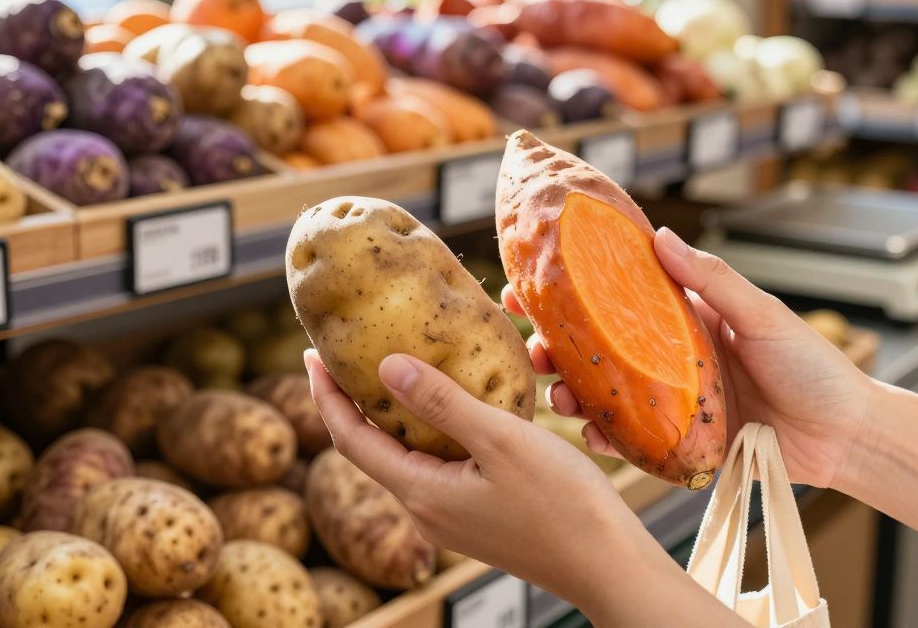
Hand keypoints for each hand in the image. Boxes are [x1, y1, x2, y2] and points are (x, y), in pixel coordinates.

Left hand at [304, 349, 675, 609]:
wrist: (607, 564)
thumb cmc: (562, 503)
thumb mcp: (500, 440)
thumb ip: (442, 402)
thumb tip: (385, 366)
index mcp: (422, 492)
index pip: (351, 440)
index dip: (326, 397)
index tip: (310, 354)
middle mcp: (427, 511)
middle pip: (372, 450)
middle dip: (353, 403)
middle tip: (344, 354)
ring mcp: (451, 519)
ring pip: (406, 458)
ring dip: (393, 417)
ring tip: (392, 371)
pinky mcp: (476, 519)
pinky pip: (437, 467)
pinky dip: (429, 432)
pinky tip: (450, 408)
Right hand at [506, 227, 874, 489]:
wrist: (847, 436)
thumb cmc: (813, 366)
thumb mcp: (763, 314)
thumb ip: (712, 279)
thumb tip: (661, 236)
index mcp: (684, 320)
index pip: (615, 298)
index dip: (570, 292)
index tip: (527, 286)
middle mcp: (669, 359)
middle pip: (596, 350)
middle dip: (556, 348)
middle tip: (531, 348)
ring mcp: (670, 403)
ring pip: (605, 396)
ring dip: (572, 395)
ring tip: (558, 398)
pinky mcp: (679, 444)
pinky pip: (631, 441)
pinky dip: (607, 440)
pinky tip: (594, 439)